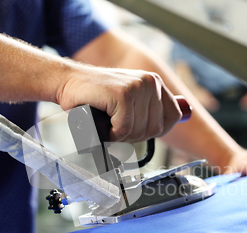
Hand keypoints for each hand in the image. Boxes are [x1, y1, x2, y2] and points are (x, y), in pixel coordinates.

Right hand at [58, 63, 181, 142]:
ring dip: (119, 134)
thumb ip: (151, 108)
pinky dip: (109, 132)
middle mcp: (150, 82)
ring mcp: (137, 86)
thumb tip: (180, 117)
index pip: (173, 117)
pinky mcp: (123, 94)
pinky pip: (123, 130)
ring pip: (139, 132)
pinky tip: (101, 119)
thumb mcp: (130, 100)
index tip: (137, 128)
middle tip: (115, 123)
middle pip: (155, 130)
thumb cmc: (95, 97)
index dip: (155, 130)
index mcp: (155, 83)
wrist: (67, 83)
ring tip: (107, 119)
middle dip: (133, 135)